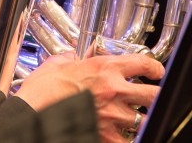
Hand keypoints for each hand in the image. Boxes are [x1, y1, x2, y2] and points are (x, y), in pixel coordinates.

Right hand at [14, 51, 163, 142]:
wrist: (35, 109)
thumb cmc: (44, 88)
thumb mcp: (59, 63)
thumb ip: (72, 58)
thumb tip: (73, 57)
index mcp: (105, 68)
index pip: (143, 64)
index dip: (155, 68)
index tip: (156, 71)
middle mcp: (114, 90)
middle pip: (153, 94)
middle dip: (156, 95)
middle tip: (155, 96)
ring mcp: (112, 115)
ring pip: (144, 119)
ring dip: (142, 118)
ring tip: (139, 117)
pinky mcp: (105, 135)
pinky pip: (127, 140)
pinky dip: (128, 138)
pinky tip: (125, 135)